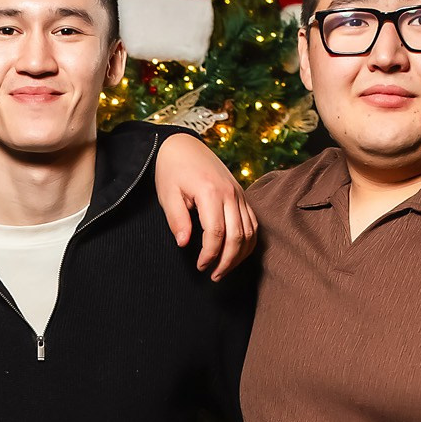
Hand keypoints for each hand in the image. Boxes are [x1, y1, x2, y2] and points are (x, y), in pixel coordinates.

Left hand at [152, 132, 259, 277]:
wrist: (184, 145)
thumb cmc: (172, 170)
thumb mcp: (167, 194)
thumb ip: (177, 220)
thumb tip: (184, 244)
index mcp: (210, 192)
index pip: (216, 233)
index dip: (209, 255)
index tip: (200, 266)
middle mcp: (230, 193)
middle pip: (238, 236)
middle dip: (227, 261)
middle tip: (214, 276)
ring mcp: (239, 194)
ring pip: (250, 232)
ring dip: (239, 255)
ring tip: (224, 269)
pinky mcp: (242, 195)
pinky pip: (253, 223)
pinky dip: (248, 242)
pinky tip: (236, 253)